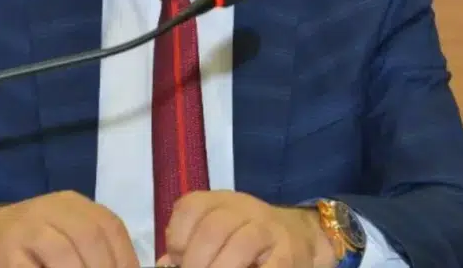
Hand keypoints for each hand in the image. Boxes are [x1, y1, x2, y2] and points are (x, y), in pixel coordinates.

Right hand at [0, 190, 140, 267]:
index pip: (110, 226)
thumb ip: (93, 249)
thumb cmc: (29, 243)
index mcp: (71, 204)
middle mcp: (48, 209)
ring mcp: (23, 230)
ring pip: (63, 255)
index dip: (125, 258)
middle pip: (89, 237)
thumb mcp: (64, 234)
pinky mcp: (4, 255)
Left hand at [158, 191, 336, 267]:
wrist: (297, 234)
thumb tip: (165, 264)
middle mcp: (243, 208)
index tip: (177, 259)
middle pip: (213, 228)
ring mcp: (268, 229)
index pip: (190, 208)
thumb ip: (190, 244)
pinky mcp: (288, 253)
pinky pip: (269, 266)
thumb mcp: (216, 229)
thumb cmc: (245, 235)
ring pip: (241, 244)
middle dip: (197, 260)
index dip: (178, 237)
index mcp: (219, 201)